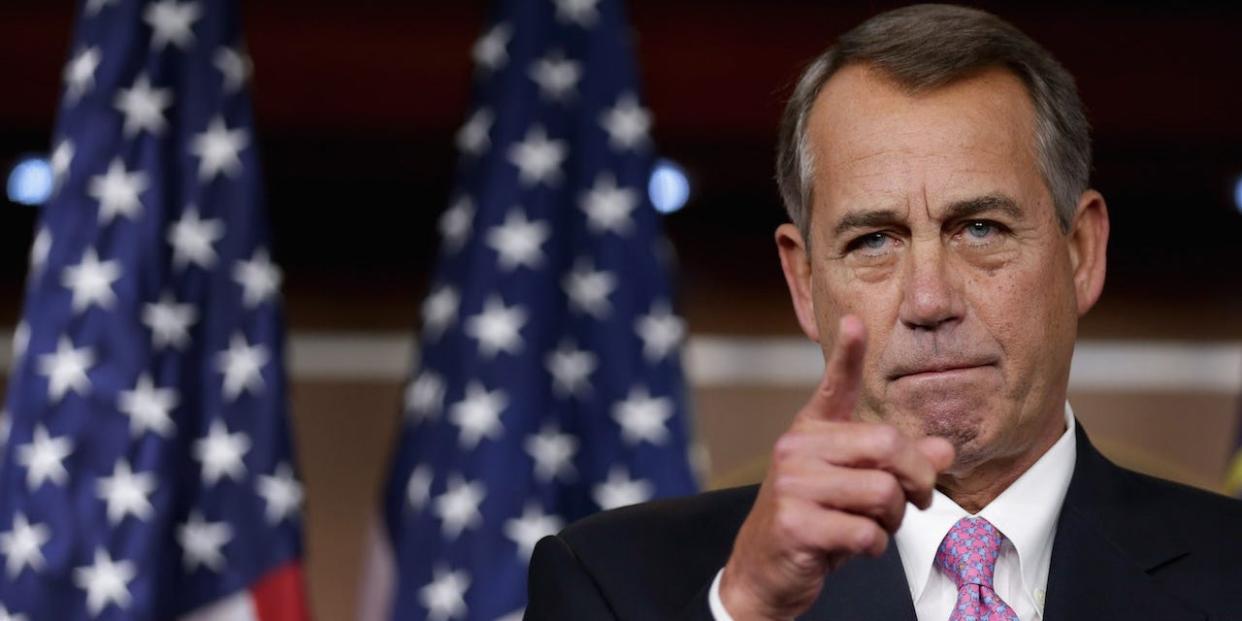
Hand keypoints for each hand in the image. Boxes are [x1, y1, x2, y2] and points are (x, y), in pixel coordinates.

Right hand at [719, 315, 954, 619]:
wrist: (764, 569)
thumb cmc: (815, 521)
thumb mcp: (857, 487)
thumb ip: (898, 465)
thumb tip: (943, 451)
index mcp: (812, 432)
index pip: (833, 386)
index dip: (847, 353)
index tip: (856, 322)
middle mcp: (796, 448)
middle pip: (887, 445)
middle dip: (917, 478)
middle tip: (921, 499)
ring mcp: (791, 484)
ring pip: (882, 491)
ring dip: (894, 520)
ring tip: (876, 527)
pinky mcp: (794, 522)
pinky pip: (865, 531)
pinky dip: (874, 546)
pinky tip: (855, 547)